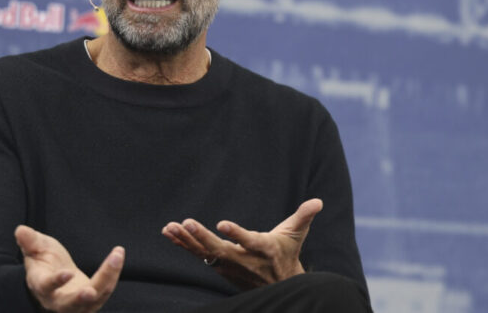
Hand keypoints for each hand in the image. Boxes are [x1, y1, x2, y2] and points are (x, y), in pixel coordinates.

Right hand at [14, 225, 123, 312]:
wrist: (58, 278)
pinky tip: (117, 256)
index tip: (67, 273)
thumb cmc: (45, 262)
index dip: (55, 282)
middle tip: (90, 292)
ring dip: (107, 278)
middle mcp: (57, 300)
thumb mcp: (36, 249)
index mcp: (41, 285)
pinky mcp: (92, 302)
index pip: (46, 286)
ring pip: (94, 299)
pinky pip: (105, 290)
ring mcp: (77, 305)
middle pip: (69, 305)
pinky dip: (113, 274)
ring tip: (115, 256)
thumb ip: (30, 241)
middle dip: (80, 299)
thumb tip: (20, 230)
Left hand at [161, 199, 322, 289]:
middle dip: (202, 237)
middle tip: (186, 223)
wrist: (278, 285)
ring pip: (205, 254)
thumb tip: (318, 202)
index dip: (236, 233)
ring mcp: (229, 265)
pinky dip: (184, 244)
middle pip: (220, 250)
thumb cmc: (286, 253)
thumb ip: (304, 216)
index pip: (248, 241)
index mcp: (263, 249)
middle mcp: (243, 260)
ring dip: (186, 241)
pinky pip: (199, 254)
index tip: (221, 223)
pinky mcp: (219, 266)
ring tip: (170, 227)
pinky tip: (169, 233)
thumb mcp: (296, 234)